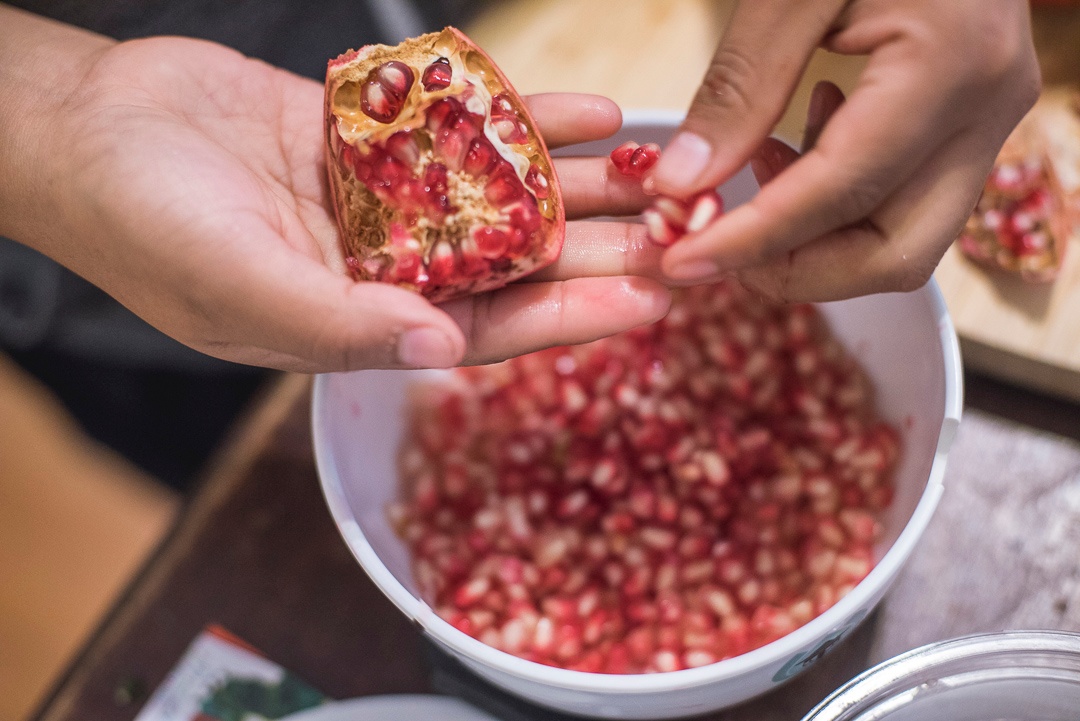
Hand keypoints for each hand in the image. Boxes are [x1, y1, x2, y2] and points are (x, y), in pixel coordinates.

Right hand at [5, 23, 667, 371]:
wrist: (89, 125)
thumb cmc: (148, 226)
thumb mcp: (243, 286)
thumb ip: (343, 324)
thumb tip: (439, 346)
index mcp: (362, 321)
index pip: (488, 330)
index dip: (570, 319)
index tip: (650, 302)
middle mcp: (382, 266)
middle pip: (511, 263)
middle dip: (592, 248)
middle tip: (675, 232)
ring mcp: (380, 199)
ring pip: (498, 193)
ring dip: (573, 182)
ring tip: (653, 168)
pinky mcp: (371, 137)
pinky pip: (461, 130)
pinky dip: (516, 118)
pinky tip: (583, 111)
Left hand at [646, 0, 1039, 300]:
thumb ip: (739, 87)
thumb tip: (679, 184)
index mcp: (950, 64)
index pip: (841, 193)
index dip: (754, 241)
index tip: (681, 262)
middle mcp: (988, 110)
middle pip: (895, 255)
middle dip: (795, 270)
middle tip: (712, 246)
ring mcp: (987, 122)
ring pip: (903, 241)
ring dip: (813, 240)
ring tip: (753, 173)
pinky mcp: (969, 124)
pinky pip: (904, 202)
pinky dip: (835, 205)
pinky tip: (792, 147)